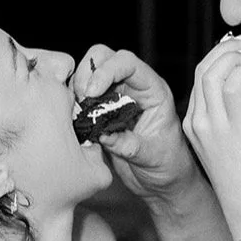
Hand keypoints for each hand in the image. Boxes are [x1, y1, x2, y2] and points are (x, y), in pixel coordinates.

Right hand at [73, 45, 195, 199]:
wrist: (162, 183)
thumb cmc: (169, 166)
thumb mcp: (154, 157)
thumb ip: (130, 145)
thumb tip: (104, 134)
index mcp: (153, 90)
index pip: (128, 63)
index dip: (107, 71)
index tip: (91, 91)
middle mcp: (133, 88)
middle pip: (104, 58)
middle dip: (87, 73)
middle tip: (81, 101)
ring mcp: (115, 98)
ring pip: (88, 75)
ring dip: (77, 89)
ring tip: (77, 114)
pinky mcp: (99, 112)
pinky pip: (80, 97)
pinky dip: (72, 104)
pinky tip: (75, 121)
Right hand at [182, 38, 240, 227]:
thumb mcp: (240, 136)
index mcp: (193, 124)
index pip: (198, 81)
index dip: (215, 59)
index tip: (233, 51)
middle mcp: (197, 121)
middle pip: (201, 70)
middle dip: (222, 50)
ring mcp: (213, 123)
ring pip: (213, 72)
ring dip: (233, 56)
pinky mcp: (235, 125)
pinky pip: (234, 84)